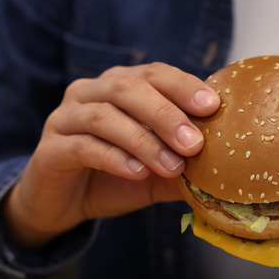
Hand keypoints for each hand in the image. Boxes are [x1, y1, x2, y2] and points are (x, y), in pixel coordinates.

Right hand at [3, 62, 219, 248]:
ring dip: (143, 140)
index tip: (212, 105)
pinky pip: (82, 146)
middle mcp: (89, 93)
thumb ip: (186, 165)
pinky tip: (138, 173)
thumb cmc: (115, 177)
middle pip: (127, 88)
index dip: (182, 85)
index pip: (153, 73)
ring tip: (171, 166)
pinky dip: (114, 158)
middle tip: (194, 143)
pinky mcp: (50, 149)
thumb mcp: (158, 172)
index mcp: (119, 86)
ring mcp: (64, 118)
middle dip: (166, 114)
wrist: (63, 205)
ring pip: (103, 116)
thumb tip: (229, 170)